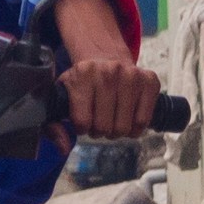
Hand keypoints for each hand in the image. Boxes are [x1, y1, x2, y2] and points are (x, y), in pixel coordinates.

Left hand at [50, 0, 157, 139]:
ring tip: (112, 118)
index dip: (82, 128)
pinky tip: (128, 117)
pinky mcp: (150, 81)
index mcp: (83, 74)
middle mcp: (109, 72)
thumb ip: (53, 124)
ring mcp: (132, 75)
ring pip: (124, 127)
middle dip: (100, 130)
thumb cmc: (83, 80)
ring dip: (117, 130)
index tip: (83, 119)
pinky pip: (143, 121)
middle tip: (99, 120)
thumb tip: (62, 148)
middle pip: (105, 127)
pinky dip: (135, 127)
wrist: (105, 55)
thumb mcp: (62, 95)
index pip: (83, 122)